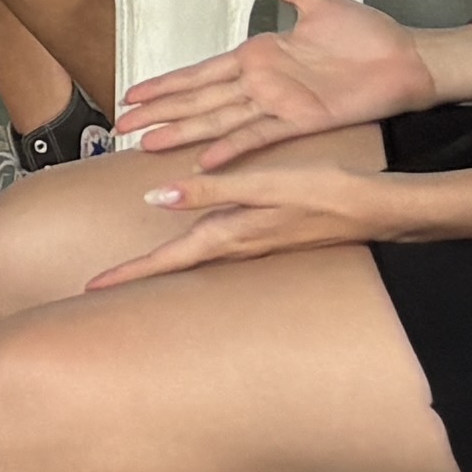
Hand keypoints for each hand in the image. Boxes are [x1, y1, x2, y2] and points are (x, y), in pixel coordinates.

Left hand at [84, 155, 403, 285]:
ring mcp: (253, 245)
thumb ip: (211, 190)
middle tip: (98, 287)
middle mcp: (237, 246)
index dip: (129, 273)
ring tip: (132, 271)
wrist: (378, 210)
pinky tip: (191, 248)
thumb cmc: (327, 192)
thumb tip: (158, 196)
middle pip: (175, 265)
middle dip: (136, 277)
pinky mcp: (266, 238)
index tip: (93, 287)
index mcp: (230, 235)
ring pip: (195, 260)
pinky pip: (218, 253)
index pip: (167, 259)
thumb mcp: (264, 184)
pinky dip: (192, 254)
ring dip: (162, 267)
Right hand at [112, 0, 432, 169]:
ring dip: (183, 133)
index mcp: (259, 56)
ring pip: (219, 120)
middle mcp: (262, 84)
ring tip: (148, 144)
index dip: (165, 84)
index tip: (134, 94)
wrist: (409, 59)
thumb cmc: (368, 32)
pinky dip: (232, 149)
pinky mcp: (303, 121)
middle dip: (160, 114)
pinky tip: (206, 161)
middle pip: (199, 100)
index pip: (199, 73)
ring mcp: (279, 105)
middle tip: (123, 127)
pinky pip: (260, 136)